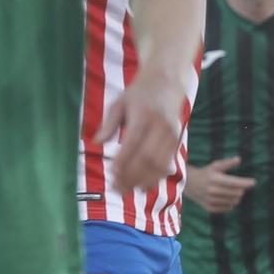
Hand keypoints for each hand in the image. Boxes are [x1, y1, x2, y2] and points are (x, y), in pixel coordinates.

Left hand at [98, 72, 185, 192]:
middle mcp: (161, 126)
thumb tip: (97, 143)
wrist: (167, 82)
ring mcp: (171, 135)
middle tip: (116, 188)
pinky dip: (154, 179)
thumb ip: (108, 123)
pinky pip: (167, 165)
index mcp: (144, 114)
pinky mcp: (176, 142)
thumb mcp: (119, 102)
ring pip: (159, 164)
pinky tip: (141, 188)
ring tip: (126, 191)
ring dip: (142, 181)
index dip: (124, 160)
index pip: (134, 141)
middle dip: (132, 176)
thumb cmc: (138, 94)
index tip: (112, 173)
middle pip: (148, 157)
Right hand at [185, 156, 256, 214]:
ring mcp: (211, 201)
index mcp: (214, 178)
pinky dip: (231, 203)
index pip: (234, 182)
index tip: (254, 182)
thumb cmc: (206, 173)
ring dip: (237, 196)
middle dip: (241, 189)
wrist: (189, 184)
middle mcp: (212, 191)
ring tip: (233, 191)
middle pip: (237, 193)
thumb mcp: (215, 166)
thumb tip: (239, 159)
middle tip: (240, 185)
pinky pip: (228, 208)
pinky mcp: (210, 208)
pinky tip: (226, 197)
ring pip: (234, 201)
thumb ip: (227, 163)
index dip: (246, 182)